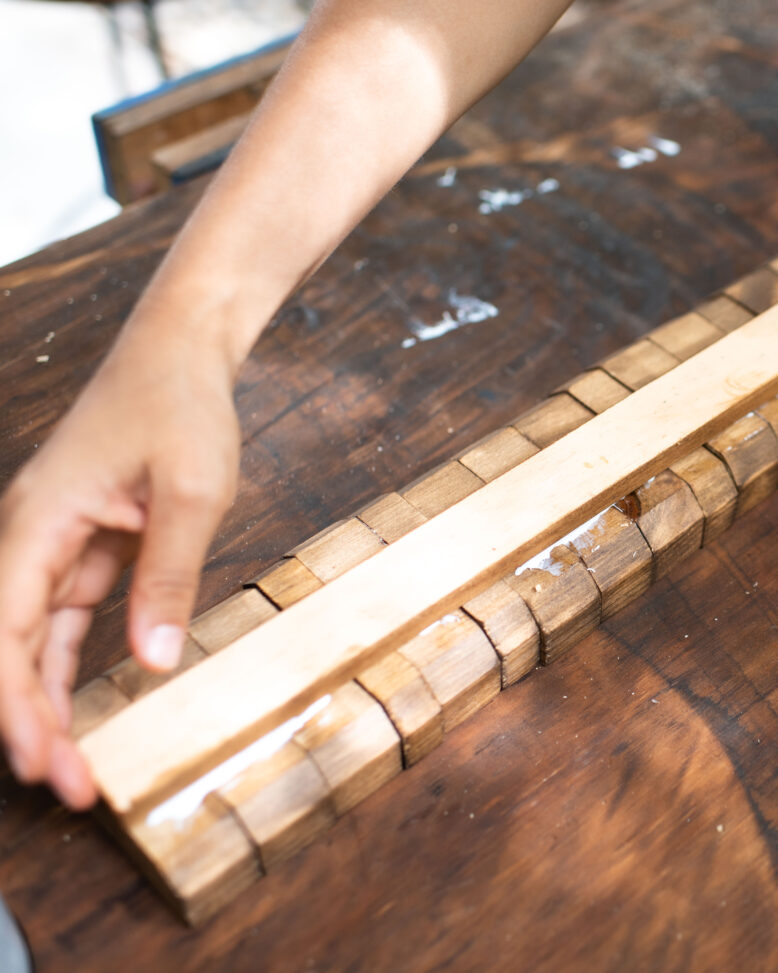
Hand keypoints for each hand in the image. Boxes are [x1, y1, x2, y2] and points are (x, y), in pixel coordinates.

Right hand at [0, 315, 239, 808]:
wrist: (181, 354)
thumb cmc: (181, 406)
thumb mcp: (192, 493)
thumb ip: (169, 576)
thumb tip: (152, 660)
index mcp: (36, 520)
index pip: (7, 627)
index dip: (15, 702)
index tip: (40, 761)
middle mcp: (29, 535)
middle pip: (10, 643)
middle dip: (30, 718)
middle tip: (70, 787)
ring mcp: (53, 541)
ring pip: (32, 639)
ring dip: (46, 701)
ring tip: (72, 766)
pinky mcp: (84, 545)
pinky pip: (64, 619)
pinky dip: (67, 667)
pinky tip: (74, 711)